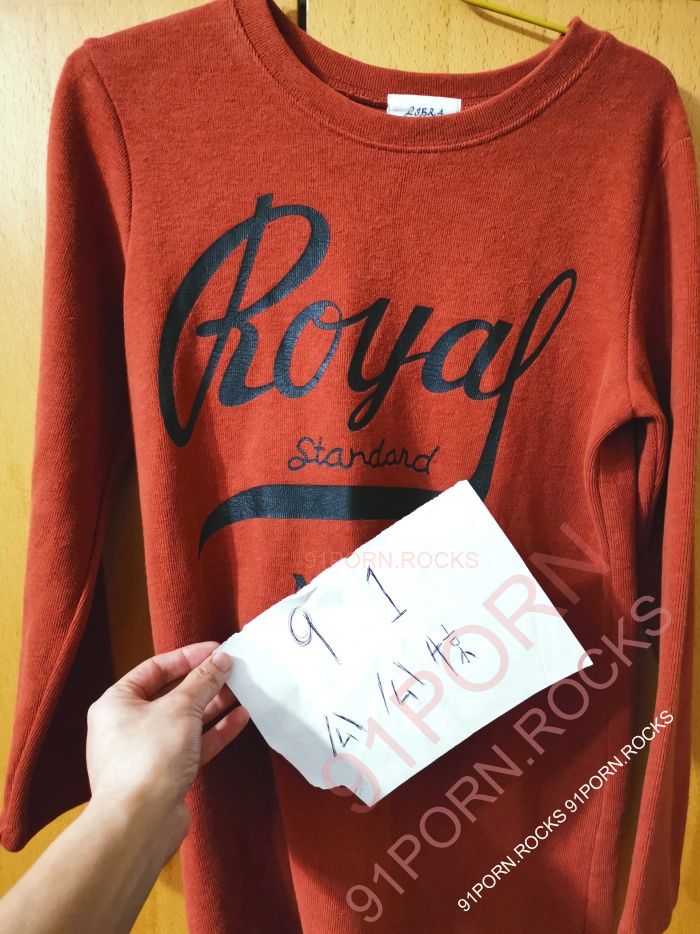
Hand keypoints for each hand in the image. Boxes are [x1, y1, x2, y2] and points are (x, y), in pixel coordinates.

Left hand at [85, 642, 248, 854]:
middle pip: (171, 694)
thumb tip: (222, 659)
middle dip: (204, 683)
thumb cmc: (149, 757)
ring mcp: (147, 751)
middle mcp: (127, 726)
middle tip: (233, 671)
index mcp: (117, 703)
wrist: (139, 823)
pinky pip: (193, 745)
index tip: (217, 651)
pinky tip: (239, 719)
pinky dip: (214, 732)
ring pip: (185, 721)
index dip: (188, 657)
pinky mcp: (165, 774)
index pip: (155, 669)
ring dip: (214, 706)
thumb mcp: (180, 707)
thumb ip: (203, 680)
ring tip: (242, 691)